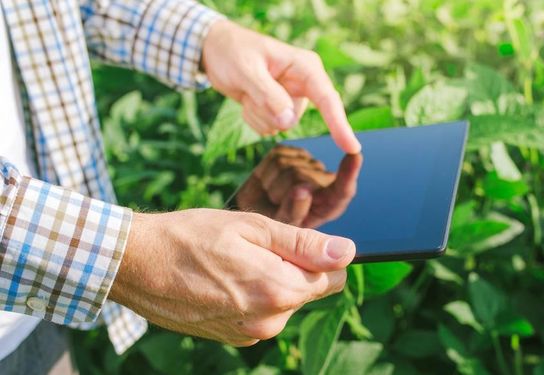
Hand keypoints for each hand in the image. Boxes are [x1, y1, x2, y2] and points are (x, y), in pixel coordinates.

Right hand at [109, 209, 354, 345]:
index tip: (295, 242)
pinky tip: (223, 278)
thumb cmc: (191, 236)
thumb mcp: (253, 227)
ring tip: (233, 260)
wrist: (136, 264)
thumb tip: (347, 252)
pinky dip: (250, 296)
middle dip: (291, 267)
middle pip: (306, 290)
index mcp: (279, 290)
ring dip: (269, 281)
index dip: (319, 256)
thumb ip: (304, 244)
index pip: (332, 278)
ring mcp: (249, 334)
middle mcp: (269, 321)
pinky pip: (260, 313)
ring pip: (282, 302)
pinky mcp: (231, 337)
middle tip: (254, 245)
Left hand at [202, 20, 360, 153]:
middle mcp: (304, 84)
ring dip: (257, 114)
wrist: (216, 51)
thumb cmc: (233, 52)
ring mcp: (292, 99)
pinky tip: (247, 98)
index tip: (352, 147)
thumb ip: (268, 96)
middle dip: (267, 111)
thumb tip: (288, 122)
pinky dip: (253, 118)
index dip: (340, 125)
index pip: (327, 99)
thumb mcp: (246, 70)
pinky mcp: (280, 110)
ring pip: (279, 127)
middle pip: (293, 118)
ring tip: (248, 90)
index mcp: (305, 67)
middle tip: (249, 87)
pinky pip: (268, 129)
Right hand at [236, 145, 361, 227]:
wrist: (246, 221)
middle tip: (273, 208)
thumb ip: (293, 213)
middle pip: (305, 177)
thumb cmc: (267, 235)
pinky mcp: (288, 153)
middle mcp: (321, 183)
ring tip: (269, 199)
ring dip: (272, 187)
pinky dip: (265, 173)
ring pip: (288, 166)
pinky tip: (265, 185)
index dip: (349, 173)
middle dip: (283, 194)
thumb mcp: (279, 231)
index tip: (356, 155)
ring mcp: (305, 165)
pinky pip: (277, 156)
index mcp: (328, 206)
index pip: (342, 191)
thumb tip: (303, 190)